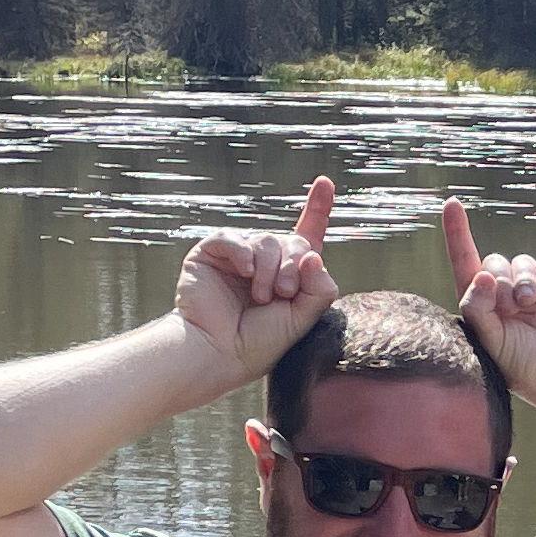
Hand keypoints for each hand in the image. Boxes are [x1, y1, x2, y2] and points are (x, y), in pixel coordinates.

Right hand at [178, 176, 337, 379]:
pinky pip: (233, 238)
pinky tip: (245, 271)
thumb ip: (319, 289)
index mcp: (288, 274)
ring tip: (260, 296)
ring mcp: (237, 255)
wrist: (220, 354)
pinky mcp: (210, 253)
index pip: (307, 235)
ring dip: (269, 269)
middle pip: (293, 241)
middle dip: (293, 266)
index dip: (317, 209)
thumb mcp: (302, 318)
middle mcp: (263, 260)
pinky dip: (242, 252)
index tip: (325, 183)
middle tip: (282, 294)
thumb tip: (314, 255)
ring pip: (267, 240)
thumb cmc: (259, 342)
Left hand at [443, 196, 535, 403]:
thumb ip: (477, 308)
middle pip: (492, 262)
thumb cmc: (524, 366)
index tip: (452, 204)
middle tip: (509, 306)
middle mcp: (507, 294)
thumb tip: (481, 275)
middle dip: (497, 278)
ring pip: (520, 261)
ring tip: (527, 303)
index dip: (458, 234)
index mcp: (485, 306)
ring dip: (521, 280)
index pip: (466, 264)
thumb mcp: (490, 342)